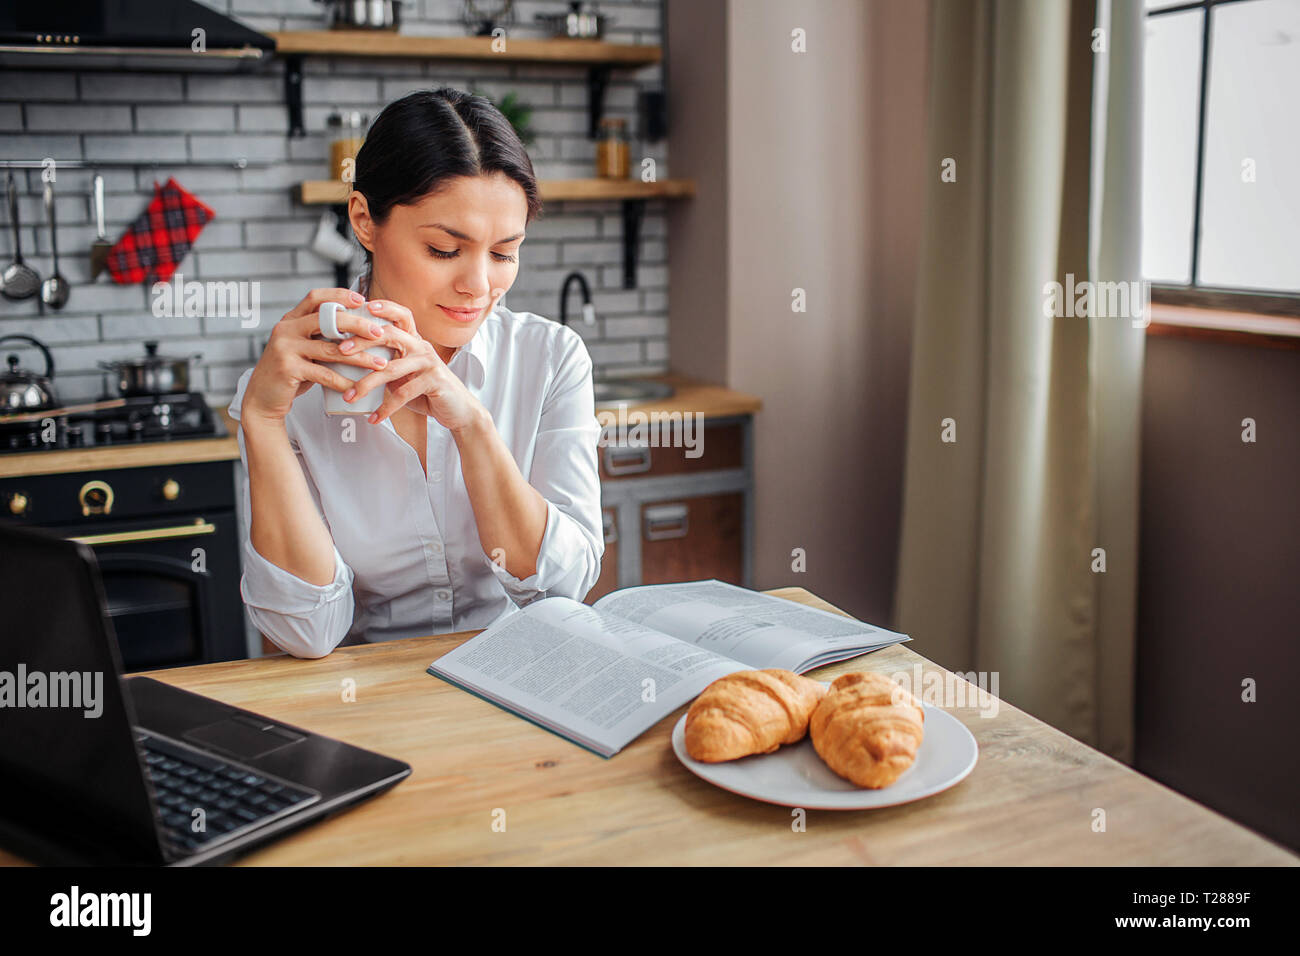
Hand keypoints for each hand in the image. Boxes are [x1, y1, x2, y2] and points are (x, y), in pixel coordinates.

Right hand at [241, 287, 390, 424]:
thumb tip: (360, 330)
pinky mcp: (288, 368)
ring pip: (331, 349)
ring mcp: (285, 348)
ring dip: (360, 358)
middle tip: (379, 334)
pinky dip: (344, 381)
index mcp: (290, 320)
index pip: (315, 298)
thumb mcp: (304, 349)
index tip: (363, 300)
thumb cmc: (291, 373)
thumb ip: (321, 338)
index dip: (339, 296)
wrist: (262, 399)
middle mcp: (286, 329)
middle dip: (357, 324)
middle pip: (327, 319)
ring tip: (380, 364)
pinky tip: (358, 386)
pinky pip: (324, 374)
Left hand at [343, 298, 483, 431]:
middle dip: (363, 341)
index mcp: (415, 341)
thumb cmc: (428, 392)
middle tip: (341, 351)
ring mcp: (429, 363)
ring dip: (366, 384)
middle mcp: (422, 347)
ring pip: (391, 368)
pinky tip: (374, 417)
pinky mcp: (434, 381)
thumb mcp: (405, 376)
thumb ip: (386, 366)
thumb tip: (352, 364)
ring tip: (350, 396)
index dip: (383, 308)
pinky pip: (403, 394)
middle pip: (390, 334)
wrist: (459, 411)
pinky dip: (386, 408)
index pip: (400, 316)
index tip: (361, 307)